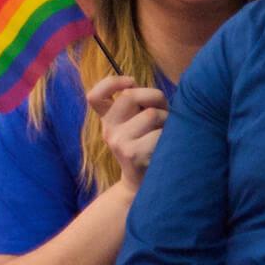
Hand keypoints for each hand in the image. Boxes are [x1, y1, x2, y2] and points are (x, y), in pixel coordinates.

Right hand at [87, 76, 166, 192]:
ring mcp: (118, 142)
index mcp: (109, 118)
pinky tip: (166, 146)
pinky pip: (159, 134)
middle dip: (155, 96)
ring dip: (167, 119)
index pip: (95, 96)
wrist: (146, 182)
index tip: (131, 81)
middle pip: (129, 95)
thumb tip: (149, 92)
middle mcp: (109, 129)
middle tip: (163, 111)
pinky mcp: (132, 154)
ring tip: (166, 132)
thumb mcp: (142, 121)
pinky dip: (169, 136)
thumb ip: (142, 104)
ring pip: (150, 114)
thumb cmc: (152, 144)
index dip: (111, 83)